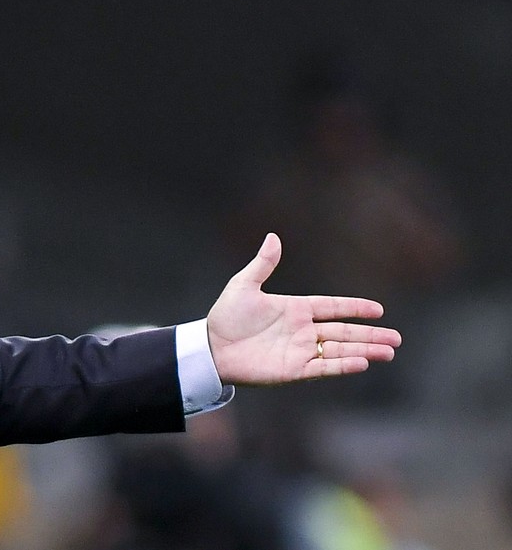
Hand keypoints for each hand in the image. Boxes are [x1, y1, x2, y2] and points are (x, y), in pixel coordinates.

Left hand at [206, 233, 401, 385]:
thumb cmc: (225, 316)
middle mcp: (302, 331)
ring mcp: (300, 351)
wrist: (211, 347)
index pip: (332, 307)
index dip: (354, 308)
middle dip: (370, 335)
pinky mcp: (294, 370)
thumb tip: (273, 236)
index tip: (378, 310)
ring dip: (364, 350)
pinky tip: (362, 362)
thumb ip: (263, 264)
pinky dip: (343, 365)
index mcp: (295, 309)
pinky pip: (323, 367)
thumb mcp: (244, 286)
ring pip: (340, 350)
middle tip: (396, 339)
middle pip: (343, 332)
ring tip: (389, 352)